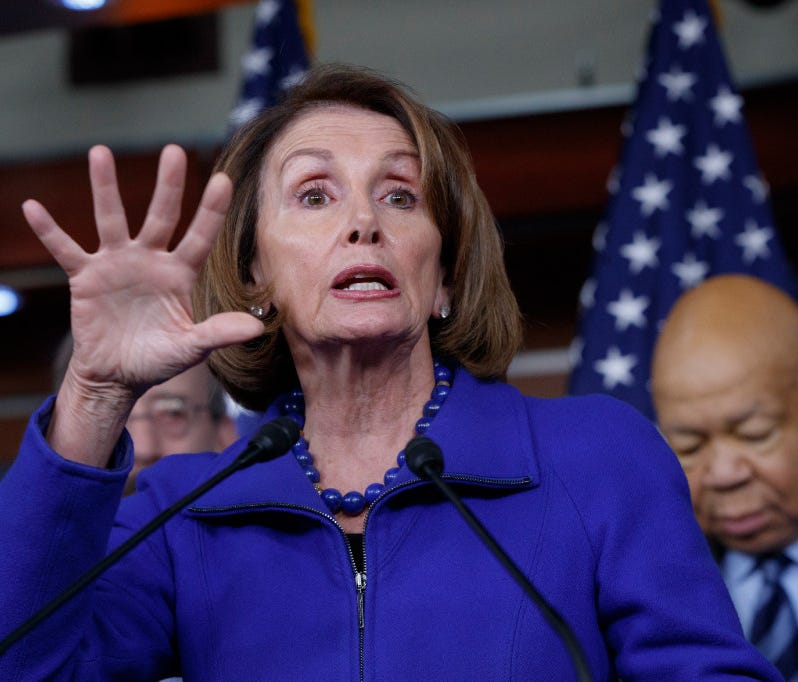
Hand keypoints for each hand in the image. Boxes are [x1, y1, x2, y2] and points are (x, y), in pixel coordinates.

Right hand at [23, 144, 263, 402]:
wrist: (118, 375)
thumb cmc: (159, 359)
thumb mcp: (191, 348)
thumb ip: (218, 333)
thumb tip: (257, 327)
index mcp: (180, 274)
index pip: (200, 237)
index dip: (210, 211)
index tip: (222, 180)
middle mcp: (151, 260)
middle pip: (161, 216)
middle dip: (168, 185)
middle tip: (173, 151)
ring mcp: (117, 264)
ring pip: (112, 219)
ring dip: (105, 188)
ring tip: (100, 152)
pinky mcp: (87, 277)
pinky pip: (66, 249)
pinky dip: (49, 231)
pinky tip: (33, 208)